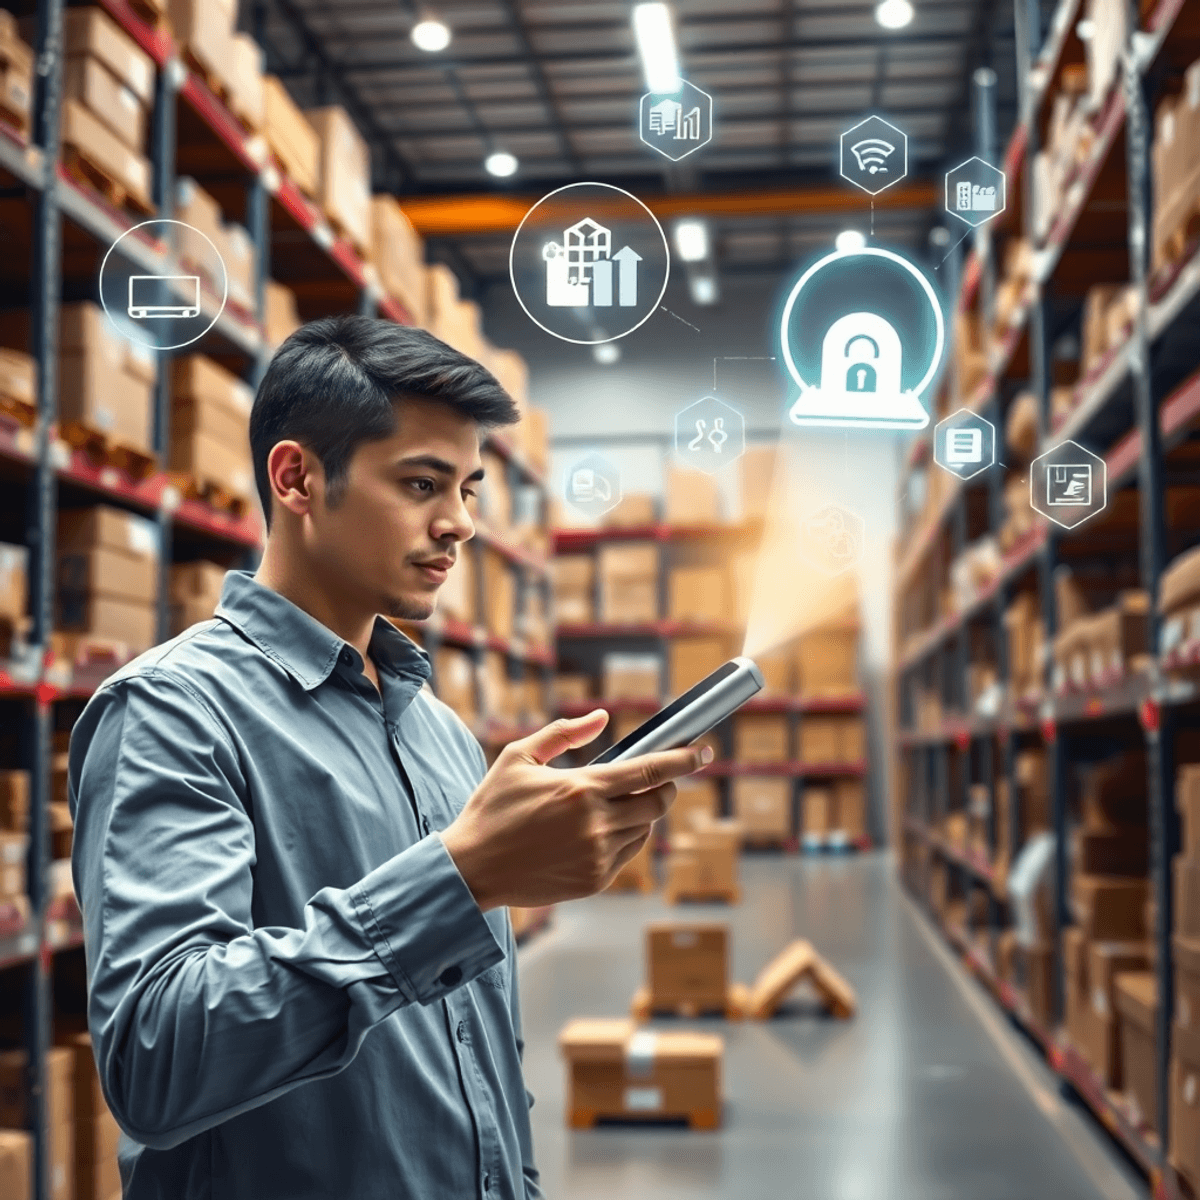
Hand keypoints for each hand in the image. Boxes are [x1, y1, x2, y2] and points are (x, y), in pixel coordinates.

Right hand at [441, 711, 712, 909]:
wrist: (472, 868)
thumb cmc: (493, 807)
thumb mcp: (519, 757)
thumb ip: (563, 732)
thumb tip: (602, 718)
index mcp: (582, 788)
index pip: (649, 770)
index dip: (682, 760)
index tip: (703, 751)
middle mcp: (596, 823)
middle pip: (657, 802)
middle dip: (666, 787)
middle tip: (658, 778)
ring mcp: (598, 855)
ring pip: (645, 829)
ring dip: (643, 813)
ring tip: (617, 804)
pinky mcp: (595, 880)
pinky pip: (628, 853)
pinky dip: (626, 837)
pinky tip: (602, 830)